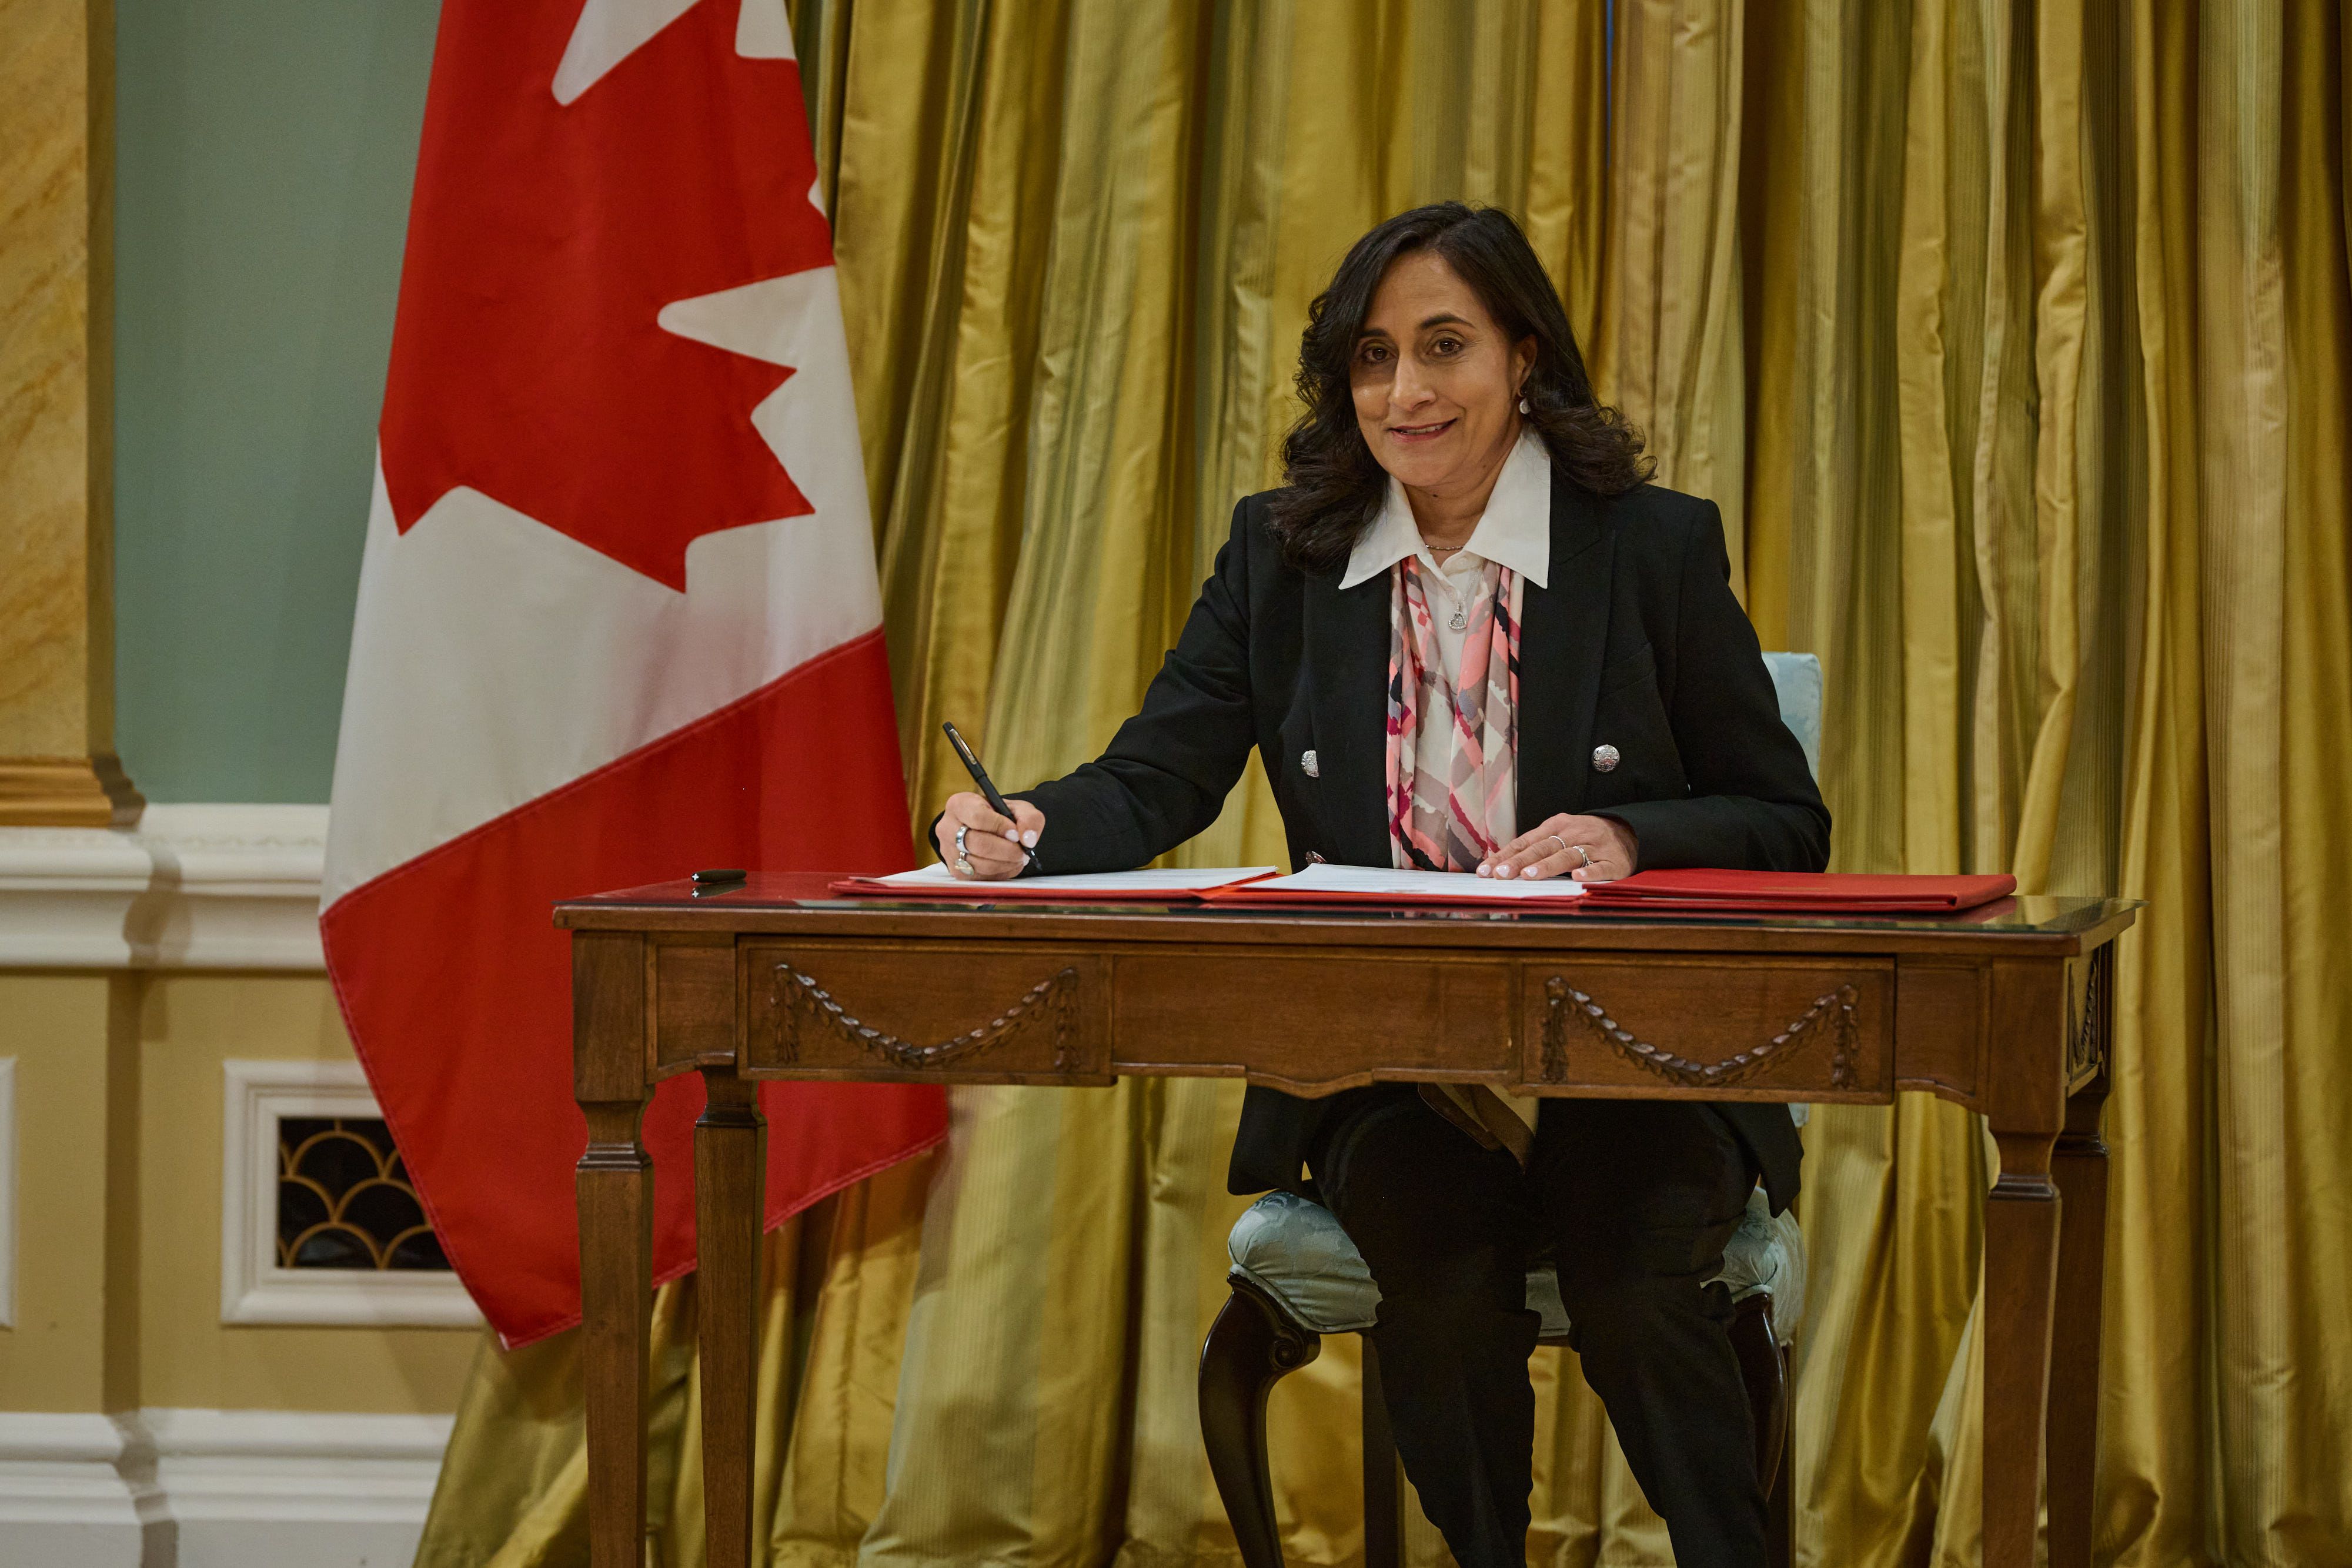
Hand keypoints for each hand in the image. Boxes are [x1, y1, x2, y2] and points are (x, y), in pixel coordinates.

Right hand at [933, 792, 1045, 879]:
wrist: (986, 830)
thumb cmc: (999, 816)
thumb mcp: (1017, 809)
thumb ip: (1028, 818)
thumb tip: (1027, 839)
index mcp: (959, 805)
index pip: (978, 817)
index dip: (1000, 827)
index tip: (1016, 833)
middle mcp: (947, 828)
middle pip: (978, 844)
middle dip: (1006, 850)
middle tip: (1022, 851)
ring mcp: (949, 852)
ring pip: (980, 864)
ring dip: (1006, 863)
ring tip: (1018, 857)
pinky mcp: (956, 871)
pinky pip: (981, 877)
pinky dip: (1001, 873)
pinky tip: (1009, 864)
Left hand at [1477, 814, 1637, 881]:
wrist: (1629, 831)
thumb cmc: (1585, 837)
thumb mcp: (1559, 835)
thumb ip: (1533, 848)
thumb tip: (1498, 864)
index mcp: (1556, 826)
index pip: (1525, 842)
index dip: (1505, 856)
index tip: (1485, 870)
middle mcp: (1573, 834)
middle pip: (1542, 848)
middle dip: (1520, 862)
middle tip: (1501, 874)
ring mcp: (1594, 847)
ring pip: (1568, 855)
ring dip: (1547, 866)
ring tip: (1529, 875)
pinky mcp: (1614, 862)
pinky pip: (1600, 867)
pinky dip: (1589, 872)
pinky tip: (1577, 877)